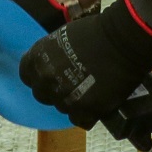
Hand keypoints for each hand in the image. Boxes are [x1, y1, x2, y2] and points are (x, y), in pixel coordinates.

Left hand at [19, 0, 151, 128]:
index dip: (38, 75)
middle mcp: (47, 78)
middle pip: (42, 94)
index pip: (26, 74)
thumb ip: (51, 54)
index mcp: (38, 57)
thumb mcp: (64, 36)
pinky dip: (87, 114)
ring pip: (62, 107)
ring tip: (88, 90)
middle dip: (54, 89)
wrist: (124, 38)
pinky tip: (96, 102)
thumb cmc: (98, 31)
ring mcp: (65, 96)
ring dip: (72, 101)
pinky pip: (80, 119)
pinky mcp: (86, 109)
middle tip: (71, 83)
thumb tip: (48, 64)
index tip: (49, 74)